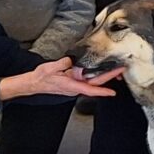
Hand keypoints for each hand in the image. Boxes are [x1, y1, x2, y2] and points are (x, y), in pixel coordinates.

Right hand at [3, 56, 117, 100]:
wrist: (33, 83)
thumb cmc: (41, 78)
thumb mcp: (51, 68)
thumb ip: (64, 64)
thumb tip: (73, 61)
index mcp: (71, 86)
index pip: (89, 89)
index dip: (102, 91)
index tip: (112, 92)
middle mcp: (75, 87)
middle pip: (95, 83)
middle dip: (109, 77)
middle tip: (120, 70)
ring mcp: (74, 86)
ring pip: (92, 81)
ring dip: (103, 76)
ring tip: (115, 69)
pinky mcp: (73, 83)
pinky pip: (86, 80)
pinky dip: (95, 75)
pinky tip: (101, 70)